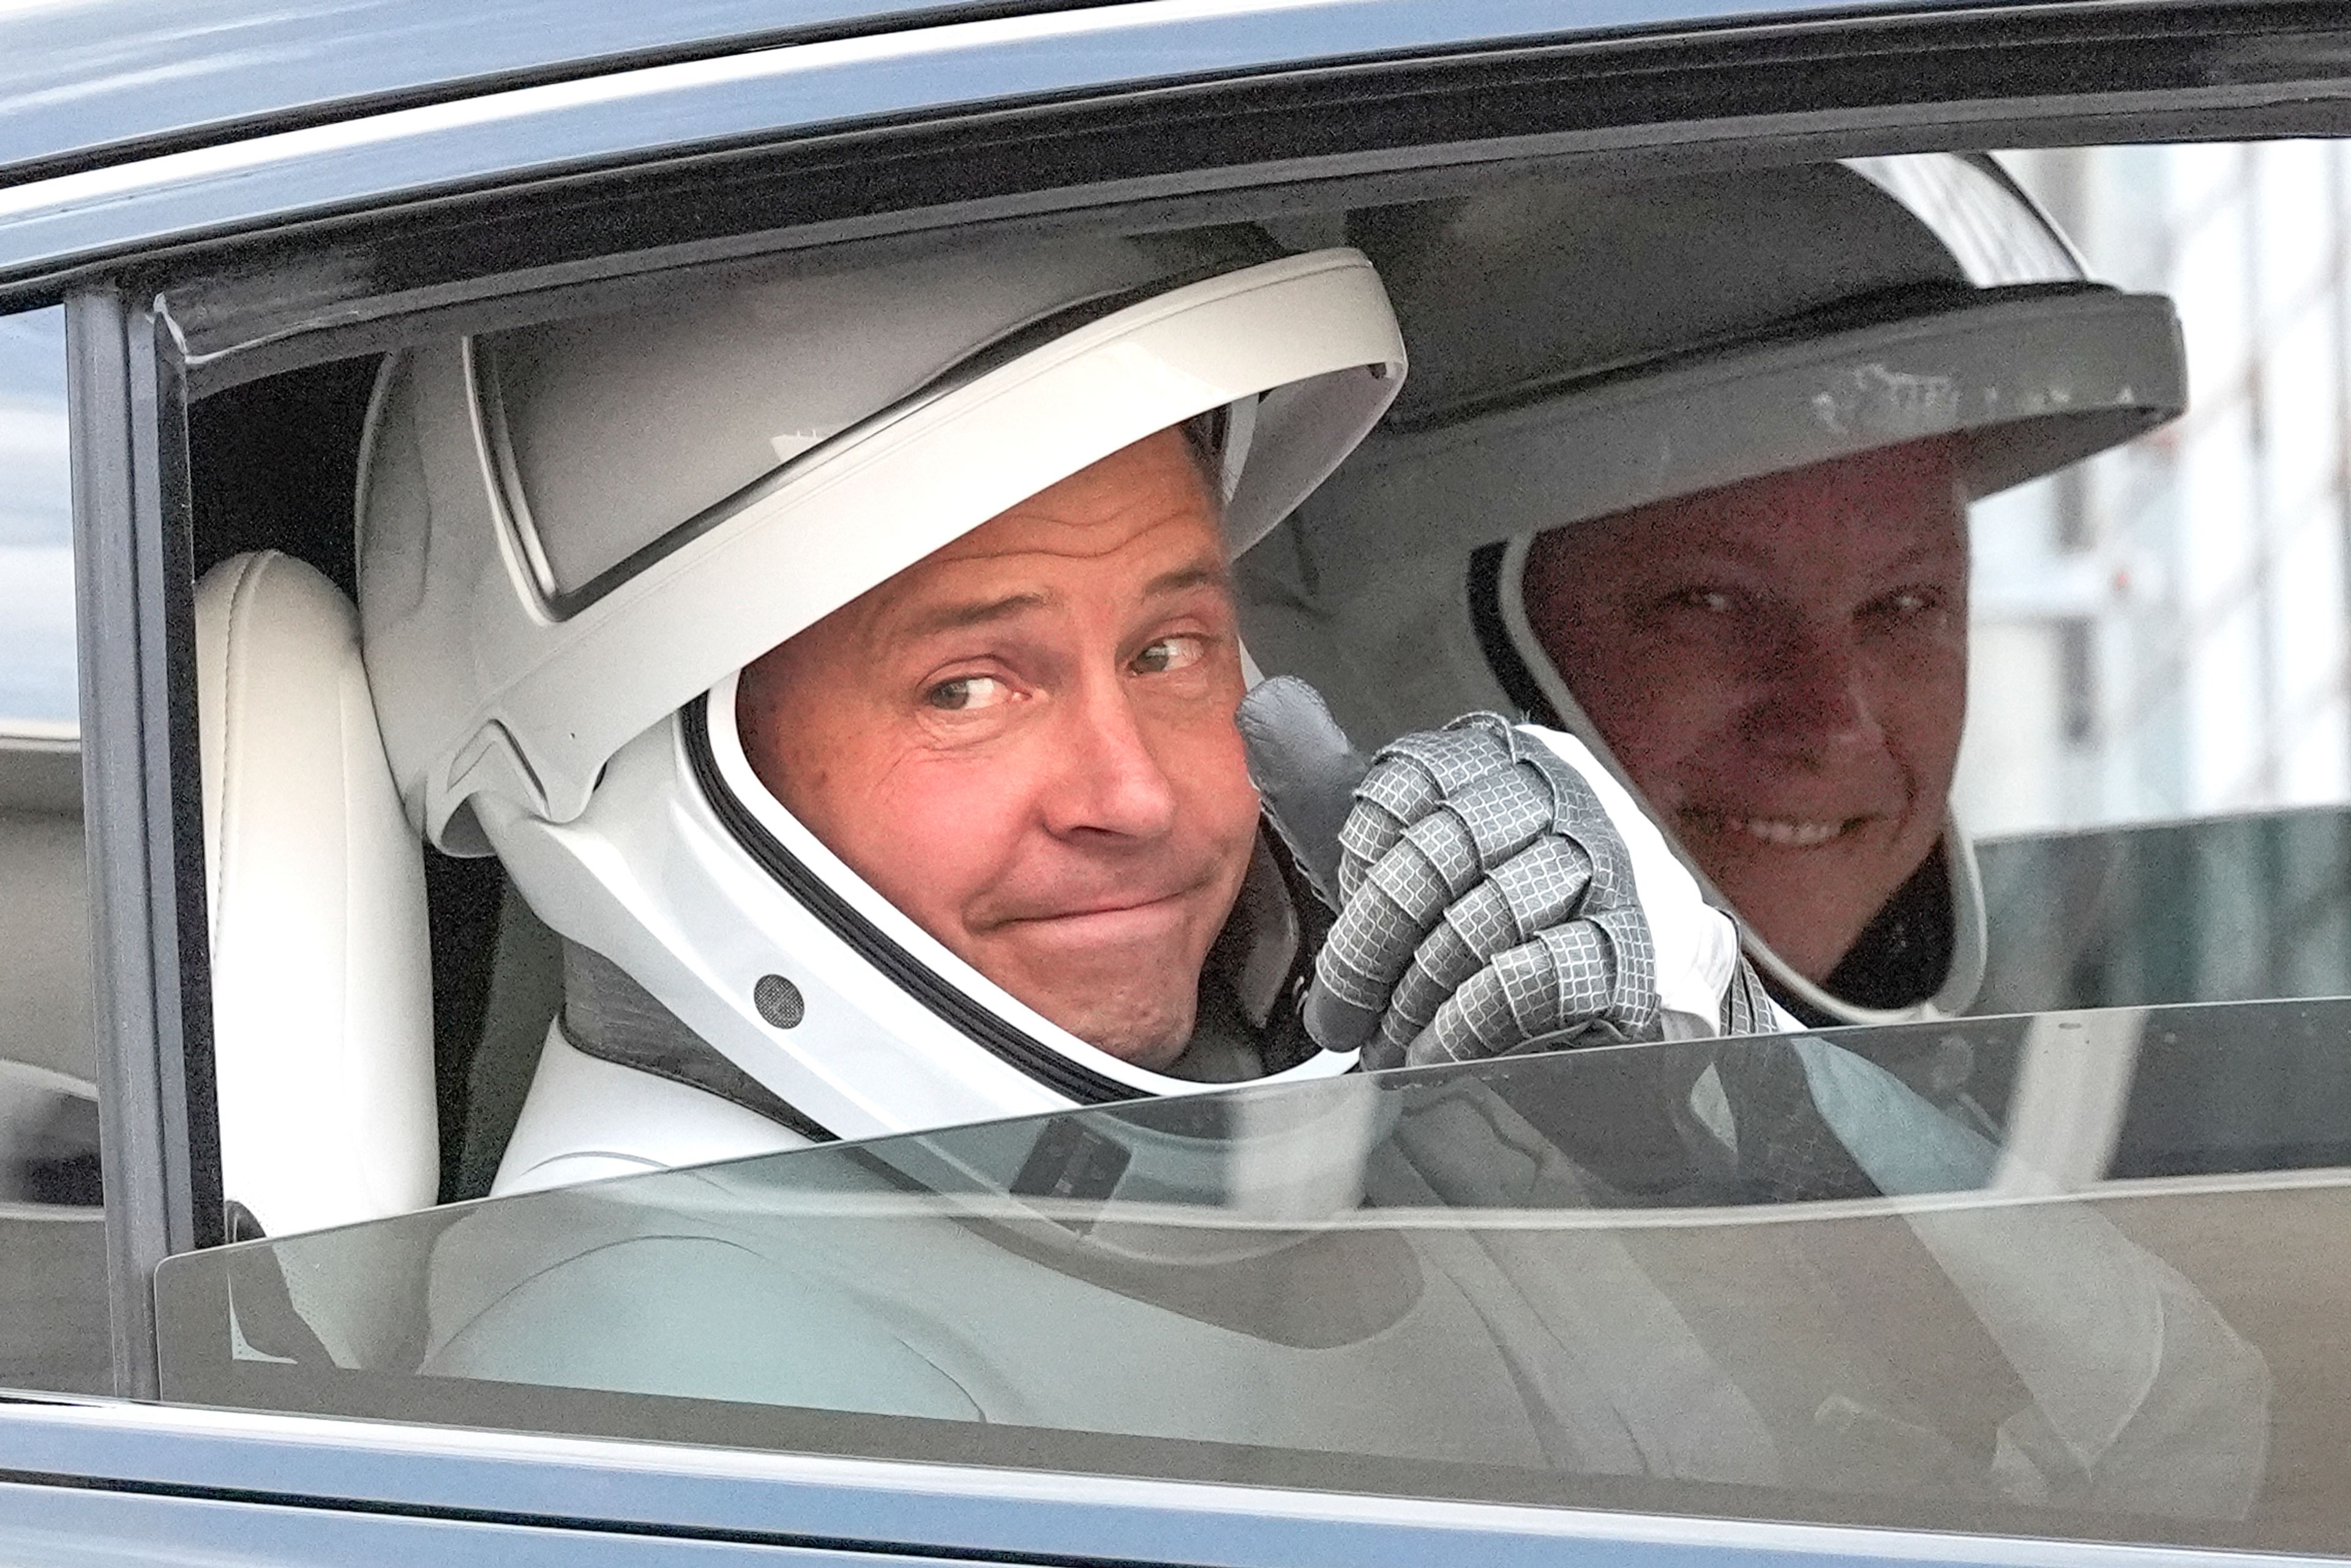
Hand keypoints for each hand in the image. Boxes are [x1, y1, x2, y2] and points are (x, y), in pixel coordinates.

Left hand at [1304, 711, 1661, 1069]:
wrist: (1630, 999)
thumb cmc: (1498, 919)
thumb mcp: (1408, 845)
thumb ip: (1334, 786)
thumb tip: (1263, 711)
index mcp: (1499, 759)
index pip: (1406, 783)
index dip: (1360, 858)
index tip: (1341, 912)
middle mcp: (1560, 797)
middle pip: (1438, 853)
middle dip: (1373, 946)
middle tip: (1342, 1015)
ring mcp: (1605, 869)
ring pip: (1482, 918)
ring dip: (1418, 995)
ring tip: (1389, 1044)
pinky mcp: (1632, 948)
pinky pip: (1533, 978)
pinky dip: (1470, 1024)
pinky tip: (1438, 1053)